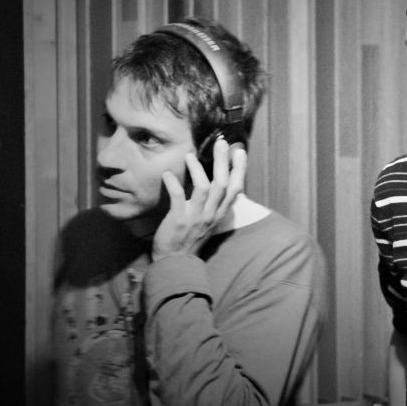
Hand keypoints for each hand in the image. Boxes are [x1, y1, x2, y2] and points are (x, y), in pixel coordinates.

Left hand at [152, 138, 247, 260]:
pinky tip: (167, 174)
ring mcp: (196, 217)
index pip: (235, 189)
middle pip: (222, 184)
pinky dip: (173, 184)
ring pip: (204, 189)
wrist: (175, 262)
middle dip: (223, 162)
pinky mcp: (178, 220)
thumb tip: (219, 182)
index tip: (239, 152)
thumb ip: (215, 204)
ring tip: (189, 155)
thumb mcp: (209, 221)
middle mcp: (211, 214)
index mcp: (219, 214)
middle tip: (221, 143)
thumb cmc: (190, 238)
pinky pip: (178, 198)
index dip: (239, 170)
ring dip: (198, 170)